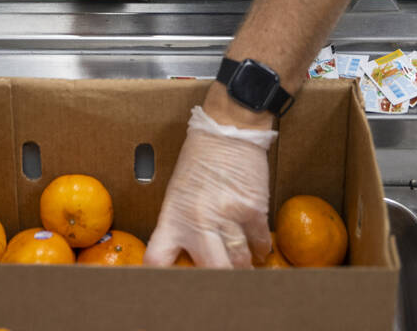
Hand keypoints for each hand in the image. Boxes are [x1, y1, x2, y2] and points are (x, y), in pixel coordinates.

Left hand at [142, 106, 275, 268]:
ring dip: (242, 268)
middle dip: (217, 281)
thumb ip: (181, 222)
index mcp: (173, 216)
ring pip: (238, 262)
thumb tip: (188, 251)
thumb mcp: (178, 191)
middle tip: (220, 282)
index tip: (169, 285)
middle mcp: (199, 220)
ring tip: (242, 270)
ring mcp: (228, 216)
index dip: (161, 278)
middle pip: (210, 271)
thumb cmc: (198, 158)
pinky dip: (259, 249)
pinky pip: (259, 242)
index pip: (158, 258)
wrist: (227, 130)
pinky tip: (257, 251)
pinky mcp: (253, 209)